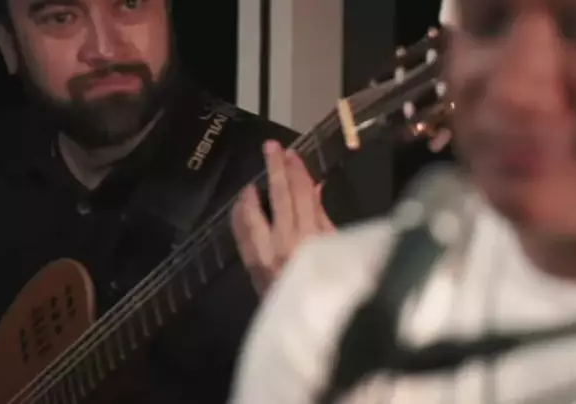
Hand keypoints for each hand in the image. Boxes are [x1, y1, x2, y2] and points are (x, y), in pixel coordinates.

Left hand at [231, 140, 334, 294]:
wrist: (308, 323)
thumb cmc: (331, 286)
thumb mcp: (336, 248)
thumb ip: (321, 217)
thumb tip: (314, 187)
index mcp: (312, 237)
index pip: (302, 195)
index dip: (297, 171)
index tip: (291, 153)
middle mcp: (286, 241)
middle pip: (279, 197)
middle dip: (275, 169)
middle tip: (270, 147)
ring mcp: (265, 254)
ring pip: (253, 214)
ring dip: (252, 194)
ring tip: (252, 183)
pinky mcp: (252, 265)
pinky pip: (241, 235)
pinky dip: (239, 217)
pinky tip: (240, 206)